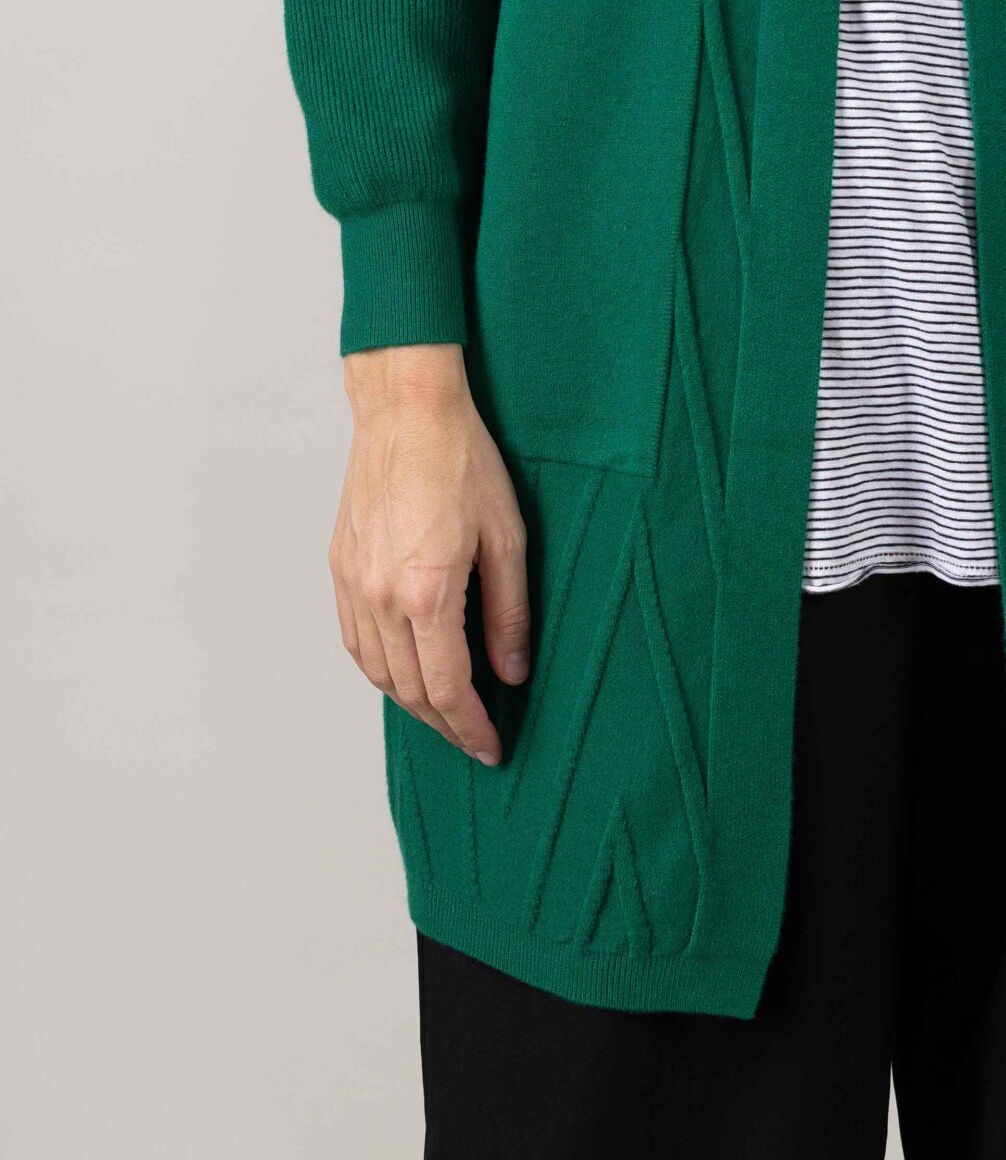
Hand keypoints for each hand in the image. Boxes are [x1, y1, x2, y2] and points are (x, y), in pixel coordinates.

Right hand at [329, 343, 530, 767]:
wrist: (405, 412)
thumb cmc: (463, 462)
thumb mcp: (507, 537)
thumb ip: (509, 612)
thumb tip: (511, 673)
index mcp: (427, 592)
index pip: (448, 689)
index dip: (471, 728)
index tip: (492, 748)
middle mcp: (381, 596)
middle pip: (410, 691)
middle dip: (445, 724)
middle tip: (475, 737)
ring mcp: (354, 583)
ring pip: (378, 672)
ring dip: (412, 701)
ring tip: (447, 711)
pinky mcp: (341, 568)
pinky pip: (357, 640)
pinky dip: (382, 668)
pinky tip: (407, 669)